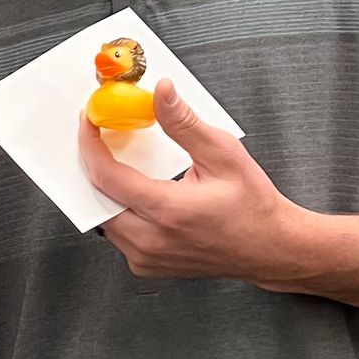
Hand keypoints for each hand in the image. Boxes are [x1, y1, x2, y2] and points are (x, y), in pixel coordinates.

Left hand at [79, 81, 311, 284]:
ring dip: (107, 189)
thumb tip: (160, 92)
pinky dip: (119, 210)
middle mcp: (152, 240)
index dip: (90, 145)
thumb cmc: (252, 205)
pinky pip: (118, 235)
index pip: (108, 177)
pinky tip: (135, 192)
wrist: (269, 247)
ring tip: (120, 162)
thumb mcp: (222, 153)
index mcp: (169, 211)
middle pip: (97, 200)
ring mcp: (147, 258)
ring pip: (104, 220)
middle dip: (94, 165)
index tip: (89, 123)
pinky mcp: (147, 266)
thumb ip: (184, 122)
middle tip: (100, 139)